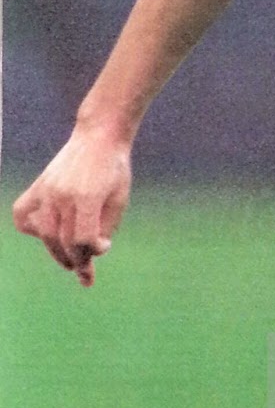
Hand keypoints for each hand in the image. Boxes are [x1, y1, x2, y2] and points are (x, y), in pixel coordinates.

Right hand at [12, 129, 131, 286]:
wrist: (99, 137)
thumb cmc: (114, 170)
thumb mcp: (119, 200)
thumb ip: (105, 228)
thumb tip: (92, 254)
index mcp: (87, 197)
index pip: (83, 239)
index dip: (94, 250)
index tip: (104, 245)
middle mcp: (63, 194)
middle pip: (64, 240)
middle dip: (76, 259)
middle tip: (85, 270)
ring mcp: (47, 190)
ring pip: (45, 233)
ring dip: (57, 252)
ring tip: (69, 260)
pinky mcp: (39, 186)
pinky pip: (22, 214)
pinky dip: (30, 228)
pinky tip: (44, 234)